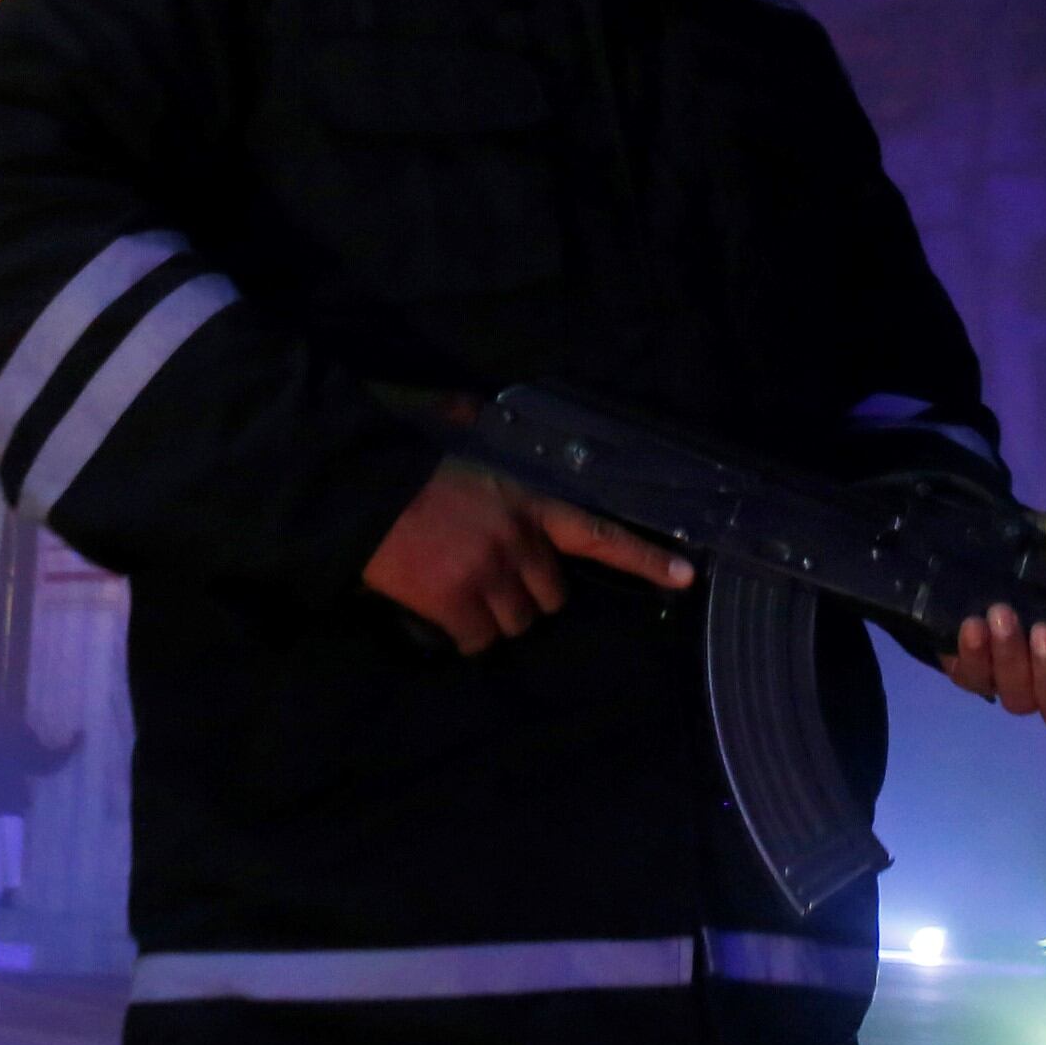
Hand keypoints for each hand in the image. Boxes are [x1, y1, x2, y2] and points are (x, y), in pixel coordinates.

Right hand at [362, 458, 691, 652]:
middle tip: (491, 578)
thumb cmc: (407, 465)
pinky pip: (478, 641)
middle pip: (551, 597)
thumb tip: (469, 403)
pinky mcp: (457, 603)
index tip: (685, 576)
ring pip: (516, 624)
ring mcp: (490, 573)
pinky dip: (464, 636)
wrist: (360, 491)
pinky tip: (442, 613)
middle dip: (526, 594)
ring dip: (493, 617)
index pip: (598, 534)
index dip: (643, 558)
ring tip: (460, 591)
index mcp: (528, 501)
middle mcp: (519, 539)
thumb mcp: (455, 440)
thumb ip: (476, 426)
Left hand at [936, 511, 1045, 735]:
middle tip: (1044, 630)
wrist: (986, 544)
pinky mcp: (971, 672)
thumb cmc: (1042, 550)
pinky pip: (971, 679)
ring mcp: (1010, 682)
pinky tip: (971, 626)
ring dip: (1010, 660)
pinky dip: (973, 656)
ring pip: (1015, 698)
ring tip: (1001, 615)